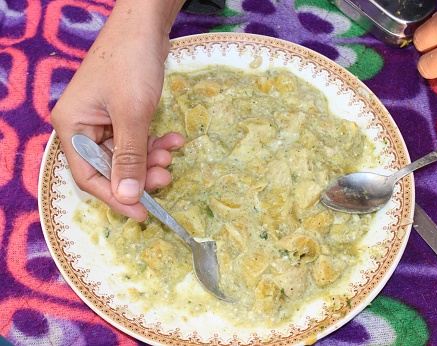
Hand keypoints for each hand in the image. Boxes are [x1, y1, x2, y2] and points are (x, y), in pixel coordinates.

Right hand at [51, 0, 184, 220]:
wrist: (144, 27)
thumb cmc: (131, 65)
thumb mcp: (132, 115)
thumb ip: (129, 158)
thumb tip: (128, 196)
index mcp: (72, 127)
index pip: (89, 176)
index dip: (116, 197)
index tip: (143, 213)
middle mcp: (83, 126)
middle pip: (111, 167)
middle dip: (141, 174)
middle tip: (166, 176)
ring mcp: (103, 120)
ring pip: (128, 154)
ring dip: (152, 158)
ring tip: (172, 154)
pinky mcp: (121, 114)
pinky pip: (137, 138)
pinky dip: (155, 142)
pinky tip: (175, 139)